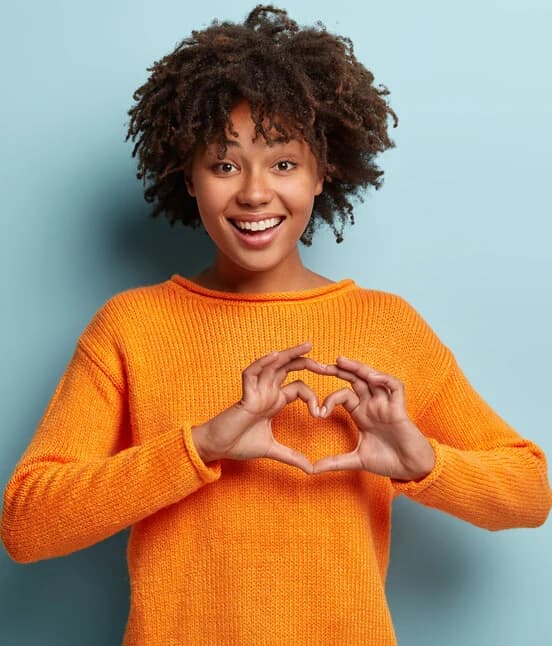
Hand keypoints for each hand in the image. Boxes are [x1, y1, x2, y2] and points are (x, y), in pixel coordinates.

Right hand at [192, 341, 324, 473]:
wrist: (218, 448)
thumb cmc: (239, 444)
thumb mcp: (272, 450)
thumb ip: (291, 457)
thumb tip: (311, 469)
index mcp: (274, 401)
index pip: (298, 387)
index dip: (312, 395)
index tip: (320, 413)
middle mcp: (267, 391)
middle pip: (288, 368)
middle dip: (306, 361)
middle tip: (326, 364)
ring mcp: (256, 391)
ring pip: (273, 365)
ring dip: (289, 354)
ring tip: (307, 347)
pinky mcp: (244, 395)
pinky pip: (251, 374)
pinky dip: (262, 364)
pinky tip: (274, 356)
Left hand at [312, 356, 435, 479]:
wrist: (411, 470)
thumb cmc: (387, 462)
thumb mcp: (357, 460)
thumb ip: (335, 462)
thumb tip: (311, 469)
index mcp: (361, 414)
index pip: (344, 395)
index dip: (330, 398)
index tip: (319, 412)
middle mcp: (373, 405)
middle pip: (356, 380)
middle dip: (341, 371)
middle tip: (322, 365)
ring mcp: (386, 405)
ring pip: (373, 378)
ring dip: (358, 369)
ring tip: (342, 362)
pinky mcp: (400, 409)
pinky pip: (395, 387)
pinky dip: (384, 380)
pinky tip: (371, 378)